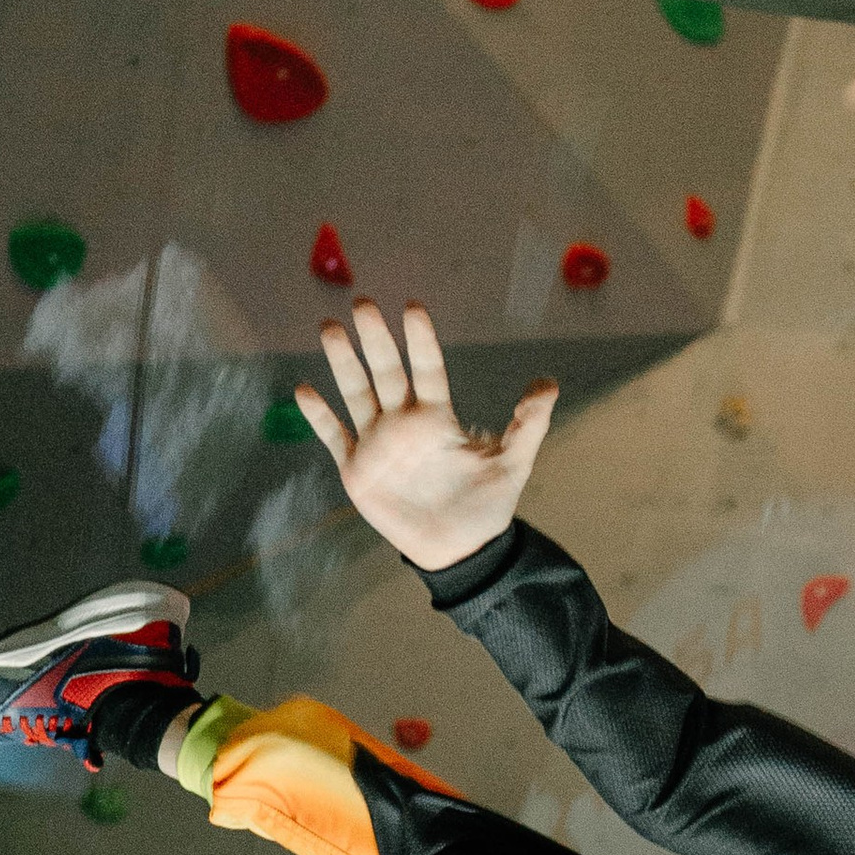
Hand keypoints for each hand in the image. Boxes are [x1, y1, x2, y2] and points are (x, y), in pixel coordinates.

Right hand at [295, 299, 557, 573]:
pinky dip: (319, 417)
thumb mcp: (513, 463)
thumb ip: (528, 424)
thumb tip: (549, 382)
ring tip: (329, 328)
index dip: (421, 341)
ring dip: (343, 362)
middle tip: (365, 304)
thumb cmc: (486, 505)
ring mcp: (377, 443)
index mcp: (438, 416)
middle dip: (375, 339)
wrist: (460, 550)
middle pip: (386, 372)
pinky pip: (334, 436)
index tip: (413, 308)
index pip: (428, 369)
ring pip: (356, 393)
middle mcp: (404, 421)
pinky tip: (305, 390)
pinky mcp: (357, 469)